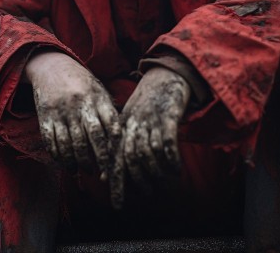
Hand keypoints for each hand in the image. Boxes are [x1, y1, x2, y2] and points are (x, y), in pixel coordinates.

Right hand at [25, 52, 120, 177]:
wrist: (51, 65)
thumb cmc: (80, 83)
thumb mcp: (98, 90)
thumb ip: (108, 112)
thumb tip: (122, 140)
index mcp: (97, 97)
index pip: (110, 126)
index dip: (113, 148)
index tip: (114, 165)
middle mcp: (80, 104)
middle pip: (91, 138)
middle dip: (97, 160)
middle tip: (100, 175)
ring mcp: (61, 110)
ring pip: (71, 143)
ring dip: (77, 162)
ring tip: (83, 170)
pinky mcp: (45, 115)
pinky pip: (51, 141)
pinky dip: (59, 156)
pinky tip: (66, 164)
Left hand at [117, 67, 190, 196]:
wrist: (165, 75)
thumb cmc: (146, 103)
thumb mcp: (127, 123)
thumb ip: (116, 149)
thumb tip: (103, 178)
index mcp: (122, 126)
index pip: (114, 157)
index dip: (116, 181)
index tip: (117, 205)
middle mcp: (134, 123)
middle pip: (131, 157)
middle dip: (139, 180)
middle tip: (148, 192)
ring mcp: (151, 119)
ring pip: (148, 152)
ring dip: (157, 172)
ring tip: (165, 183)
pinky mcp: (168, 115)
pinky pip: (167, 142)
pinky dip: (171, 159)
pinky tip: (176, 168)